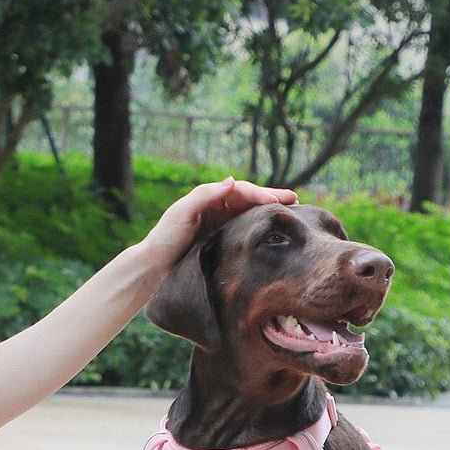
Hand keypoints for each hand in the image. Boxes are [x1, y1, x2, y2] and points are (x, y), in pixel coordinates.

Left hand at [140, 177, 296, 276]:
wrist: (154, 268)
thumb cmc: (165, 238)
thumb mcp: (181, 213)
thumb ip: (204, 196)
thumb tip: (231, 181)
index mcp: (210, 199)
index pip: (241, 191)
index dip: (260, 193)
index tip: (277, 200)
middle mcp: (219, 210)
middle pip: (251, 200)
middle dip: (272, 198)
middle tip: (295, 200)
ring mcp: (223, 226)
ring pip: (252, 215)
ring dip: (271, 213)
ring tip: (293, 213)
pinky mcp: (225, 244)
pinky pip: (247, 233)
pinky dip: (263, 230)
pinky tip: (276, 234)